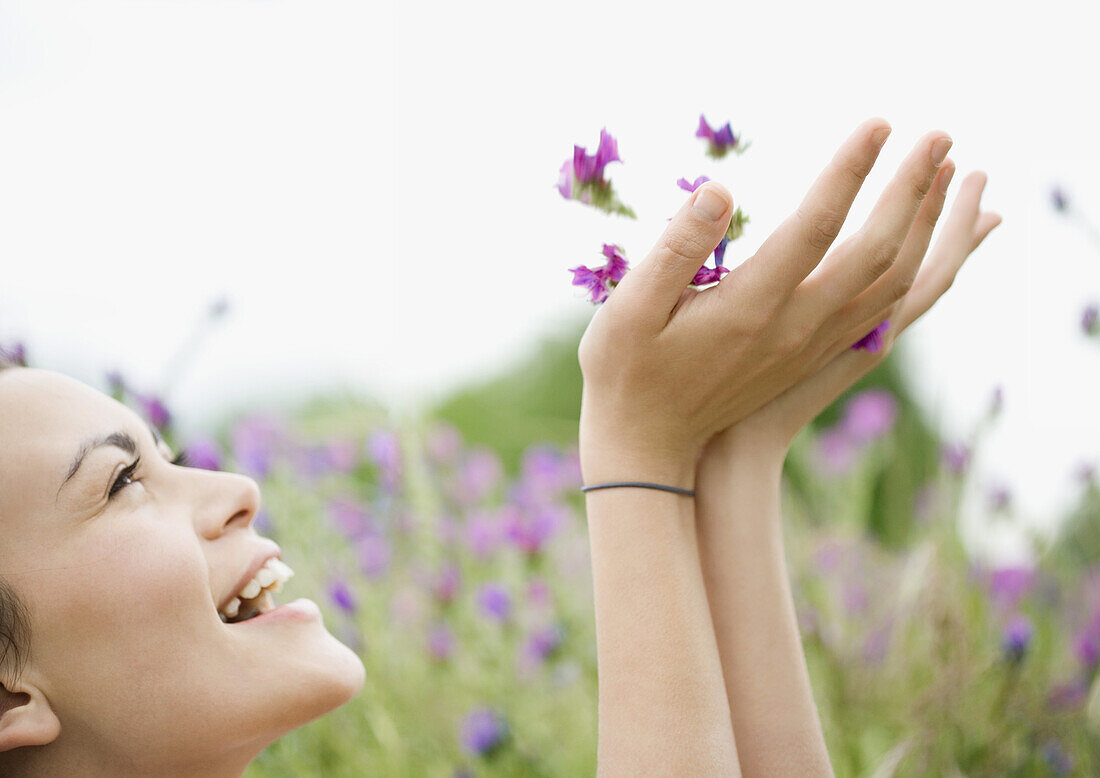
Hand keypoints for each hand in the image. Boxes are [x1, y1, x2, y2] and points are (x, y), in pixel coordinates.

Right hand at [578, 118, 956, 487]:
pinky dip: (914, 267)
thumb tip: (720, 189)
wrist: (649, 445)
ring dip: (925, 226)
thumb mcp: (630, 309)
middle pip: (878, 253)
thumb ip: (675, 248)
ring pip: (891, 283)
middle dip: (913, 189)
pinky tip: (918, 242)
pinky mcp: (813, 355)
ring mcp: (810, 346)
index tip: (878, 122)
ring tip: (947, 175)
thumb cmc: (627, 371)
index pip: (816, 227)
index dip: (848, 171)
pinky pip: (883, 310)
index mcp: (751, 310)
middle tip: (940, 135)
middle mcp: (794, 329)